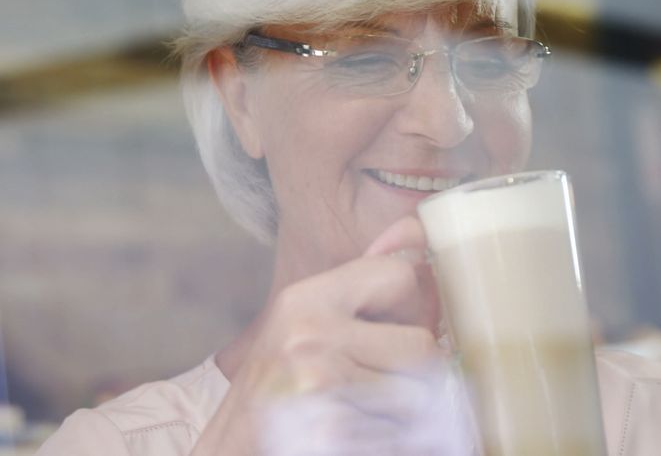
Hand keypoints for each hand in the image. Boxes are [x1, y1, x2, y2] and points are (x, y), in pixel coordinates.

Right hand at [192, 216, 470, 454]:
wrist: (228, 453)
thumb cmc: (278, 390)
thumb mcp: (307, 325)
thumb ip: (361, 290)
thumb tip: (418, 236)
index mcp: (307, 298)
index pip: (402, 277)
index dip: (414, 310)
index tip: (394, 335)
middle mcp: (310, 333)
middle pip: (422, 345)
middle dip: (415, 373)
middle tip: (381, 388)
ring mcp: (318, 381)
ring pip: (418, 394)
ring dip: (404, 412)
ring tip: (364, 414)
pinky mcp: (329, 430)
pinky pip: (401, 433)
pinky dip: (389, 439)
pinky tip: (355, 435)